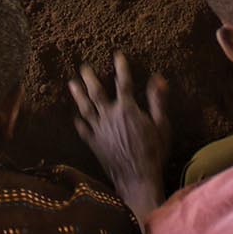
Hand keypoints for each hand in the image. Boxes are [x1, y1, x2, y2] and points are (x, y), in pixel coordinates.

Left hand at [69, 53, 170, 221]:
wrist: (138, 178)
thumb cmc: (153, 152)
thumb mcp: (161, 125)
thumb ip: (158, 101)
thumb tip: (158, 78)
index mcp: (127, 109)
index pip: (123, 82)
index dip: (120, 67)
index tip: (117, 55)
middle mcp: (110, 116)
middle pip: (97, 92)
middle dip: (90, 78)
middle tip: (83, 67)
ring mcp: (99, 130)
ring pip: (85, 108)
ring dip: (78, 95)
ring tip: (71, 83)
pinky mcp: (94, 144)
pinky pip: (83, 130)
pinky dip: (78, 122)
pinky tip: (74, 117)